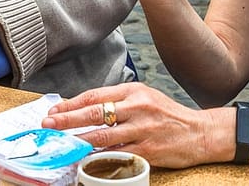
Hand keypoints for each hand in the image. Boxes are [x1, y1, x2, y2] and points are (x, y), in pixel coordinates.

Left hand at [42, 83, 226, 167]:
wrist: (200, 132)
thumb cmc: (168, 115)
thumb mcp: (145, 98)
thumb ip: (119, 101)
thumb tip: (84, 109)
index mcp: (134, 91)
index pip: (95, 95)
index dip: (71, 103)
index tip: (54, 109)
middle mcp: (137, 107)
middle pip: (94, 112)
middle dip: (67, 119)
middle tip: (48, 123)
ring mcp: (142, 129)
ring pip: (102, 134)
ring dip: (77, 139)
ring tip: (60, 141)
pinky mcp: (147, 149)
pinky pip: (116, 153)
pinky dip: (97, 156)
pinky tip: (84, 157)